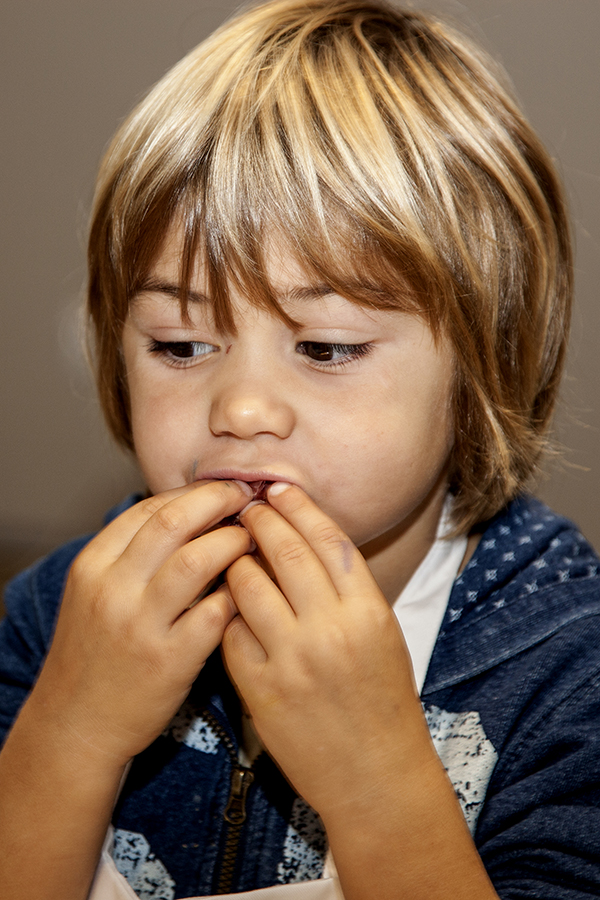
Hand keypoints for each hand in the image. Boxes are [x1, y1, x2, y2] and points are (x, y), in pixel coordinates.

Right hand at [31, 480, 254, 764]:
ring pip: (198, 560)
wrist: (77, 722)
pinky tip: (252, 587)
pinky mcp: (170, 660)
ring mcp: (141, 625)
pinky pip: (217, 611)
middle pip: (174, 522)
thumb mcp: (95, 592)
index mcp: (93, 565)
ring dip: (234, 542)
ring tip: (252, 539)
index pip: (149, 509)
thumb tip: (191, 511)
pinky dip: (239, 592)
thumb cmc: (96, 651)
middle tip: (247, 498)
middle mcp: (113, 589)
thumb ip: (132, 554)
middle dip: (218, 501)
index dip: (193, 492)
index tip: (222, 490)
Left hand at [222, 483, 426, 818]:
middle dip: (259, 521)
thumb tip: (302, 540)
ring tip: (231, 554)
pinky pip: (231, 632)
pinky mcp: (262, 690)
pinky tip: (228, 607)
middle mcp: (331, 629)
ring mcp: (293, 660)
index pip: (327, 539)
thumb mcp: (381, 634)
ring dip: (234, 561)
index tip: (278, 490)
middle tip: (244, 507)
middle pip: (284, 553)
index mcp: (368, 610)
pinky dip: (228, 613)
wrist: (375, 774)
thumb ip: (346, 589)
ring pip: (247, 585)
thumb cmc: (382, 699)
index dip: (298, 507)